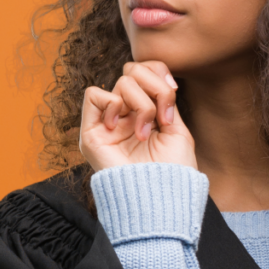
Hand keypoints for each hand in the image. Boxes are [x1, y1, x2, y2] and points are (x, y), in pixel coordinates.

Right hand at [78, 61, 196, 171]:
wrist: (162, 198)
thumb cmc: (173, 171)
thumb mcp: (176, 129)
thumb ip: (164, 100)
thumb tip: (159, 79)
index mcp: (144, 113)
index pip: (144, 70)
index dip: (159, 72)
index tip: (173, 93)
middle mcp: (125, 115)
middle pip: (134, 70)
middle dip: (155, 87)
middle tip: (163, 118)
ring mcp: (108, 122)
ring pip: (122, 82)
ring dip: (142, 104)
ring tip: (145, 132)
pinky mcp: (91, 133)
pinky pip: (93, 95)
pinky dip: (113, 104)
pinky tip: (122, 127)